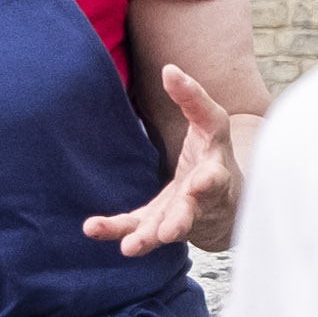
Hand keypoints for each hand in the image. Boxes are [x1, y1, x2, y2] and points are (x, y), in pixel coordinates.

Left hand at [84, 65, 240, 259]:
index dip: (208, 173)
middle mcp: (202, 196)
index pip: (213, 161)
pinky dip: (116, 230)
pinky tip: (92, 228)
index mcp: (216, 166)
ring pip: (167, 229)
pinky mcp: (160, 225)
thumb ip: (192, 99)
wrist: (225, 200)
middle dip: (182, 220)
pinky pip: (138, 229)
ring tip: (130, 247)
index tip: (200, 181)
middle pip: (193, 210)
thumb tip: (169, 69)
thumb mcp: (211, 124)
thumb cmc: (212, 156)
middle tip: (169, 232)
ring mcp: (182, 215)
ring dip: (149, 237)